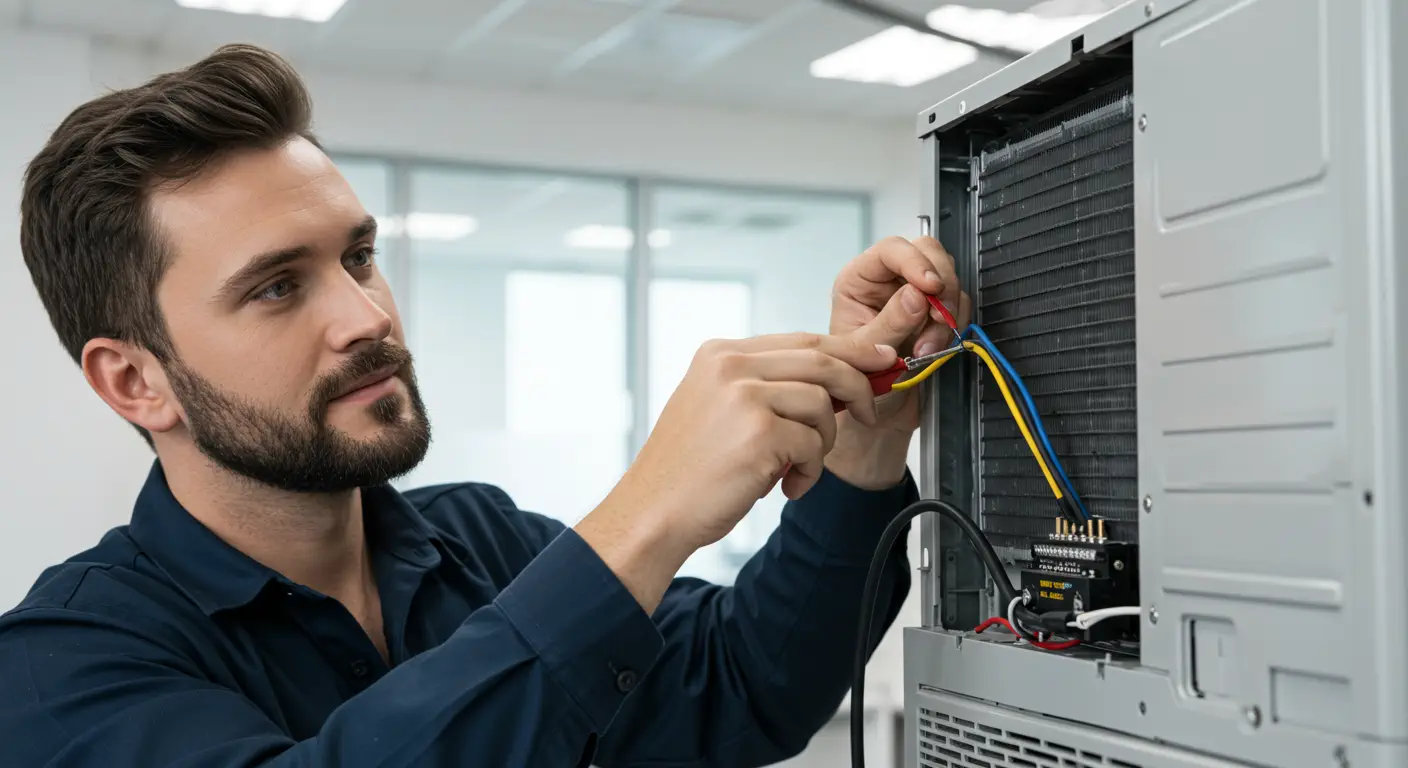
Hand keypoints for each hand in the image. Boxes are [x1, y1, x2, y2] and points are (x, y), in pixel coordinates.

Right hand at [576, 333, 897, 610]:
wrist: (653, 513)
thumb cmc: (689, 470)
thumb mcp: (720, 408)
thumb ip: (768, 386)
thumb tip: (839, 377)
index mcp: (720, 353)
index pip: (803, 338)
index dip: (850, 349)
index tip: (880, 360)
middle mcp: (730, 366)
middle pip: (823, 360)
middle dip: (859, 386)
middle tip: (867, 413)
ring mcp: (744, 396)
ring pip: (824, 403)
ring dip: (822, 442)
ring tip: (796, 466)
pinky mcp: (760, 433)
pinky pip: (815, 444)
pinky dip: (811, 471)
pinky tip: (785, 485)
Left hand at [824, 236, 971, 487]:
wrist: (877, 416)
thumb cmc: (856, 386)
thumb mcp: (863, 355)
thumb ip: (889, 323)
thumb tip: (916, 294)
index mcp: (859, 281)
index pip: (892, 250)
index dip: (915, 262)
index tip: (930, 287)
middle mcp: (888, 281)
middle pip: (928, 254)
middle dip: (940, 286)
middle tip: (937, 320)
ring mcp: (916, 295)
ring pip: (949, 279)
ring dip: (947, 313)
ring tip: (929, 348)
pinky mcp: (937, 313)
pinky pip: (959, 304)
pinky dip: (955, 326)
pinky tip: (937, 349)